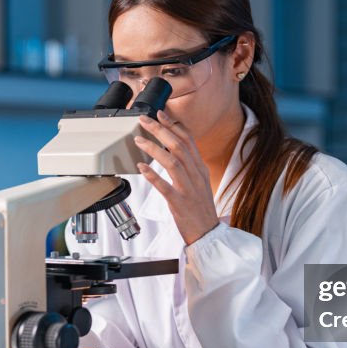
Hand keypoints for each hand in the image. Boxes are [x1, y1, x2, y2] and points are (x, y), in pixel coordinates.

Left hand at [135, 111, 219, 245]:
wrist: (208, 232)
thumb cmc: (200, 208)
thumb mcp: (200, 182)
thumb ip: (189, 166)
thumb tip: (174, 150)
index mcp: (200, 168)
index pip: (188, 140)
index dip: (173, 125)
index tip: (160, 114)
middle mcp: (196, 175)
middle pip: (178, 146)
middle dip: (160, 130)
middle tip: (144, 120)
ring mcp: (188, 189)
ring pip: (172, 162)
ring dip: (154, 148)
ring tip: (138, 140)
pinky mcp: (179, 203)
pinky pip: (165, 187)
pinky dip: (153, 175)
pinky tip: (141, 167)